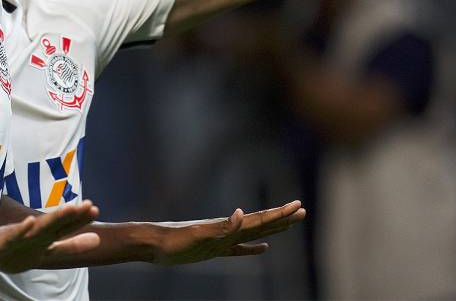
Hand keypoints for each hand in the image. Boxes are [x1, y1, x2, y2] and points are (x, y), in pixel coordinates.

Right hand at [0, 200, 99, 272]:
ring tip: (67, 209)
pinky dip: (22, 230)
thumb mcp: (46, 253)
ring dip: (52, 219)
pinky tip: (30, 222)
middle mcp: (33, 236)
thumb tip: (99, 240)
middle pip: (55, 225)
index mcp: (44, 239)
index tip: (95, 209)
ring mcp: (19, 238)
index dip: (79, 220)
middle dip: (71, 216)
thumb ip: (70, 247)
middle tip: (89, 205)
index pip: (65, 228)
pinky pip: (14, 237)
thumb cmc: (15, 249)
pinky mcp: (3, 242)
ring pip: (38, 228)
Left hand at [151, 200, 305, 263]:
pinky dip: (253, 248)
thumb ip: (221, 227)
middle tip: (302, 210)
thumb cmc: (173, 241)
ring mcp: (222, 239)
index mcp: (227, 226)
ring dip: (272, 229)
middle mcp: (227, 230)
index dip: (279, 214)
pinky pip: (239, 249)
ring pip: (254, 234)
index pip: (259, 219)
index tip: (298, 206)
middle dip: (282, 218)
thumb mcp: (198, 236)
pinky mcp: (213, 249)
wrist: (153, 244)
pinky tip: (263, 249)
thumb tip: (240, 213)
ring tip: (289, 223)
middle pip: (261, 223)